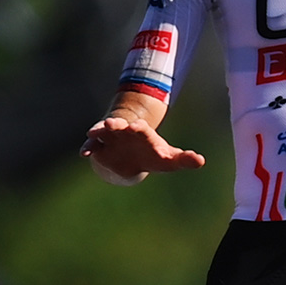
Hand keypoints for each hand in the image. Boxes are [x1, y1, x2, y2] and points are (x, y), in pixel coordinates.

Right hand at [79, 116, 204, 183]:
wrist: (134, 157)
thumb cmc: (154, 155)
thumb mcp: (169, 159)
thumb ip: (183, 159)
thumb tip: (201, 161)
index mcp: (143, 133)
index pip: (143, 131)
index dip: (140, 130)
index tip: (137, 128)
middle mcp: (126, 131)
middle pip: (121, 125)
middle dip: (117, 124)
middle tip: (112, 124)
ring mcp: (112, 138)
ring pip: (104, 131)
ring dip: (99, 130)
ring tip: (94, 132)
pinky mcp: (100, 148)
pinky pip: (92, 145)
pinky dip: (88, 147)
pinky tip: (84, 153)